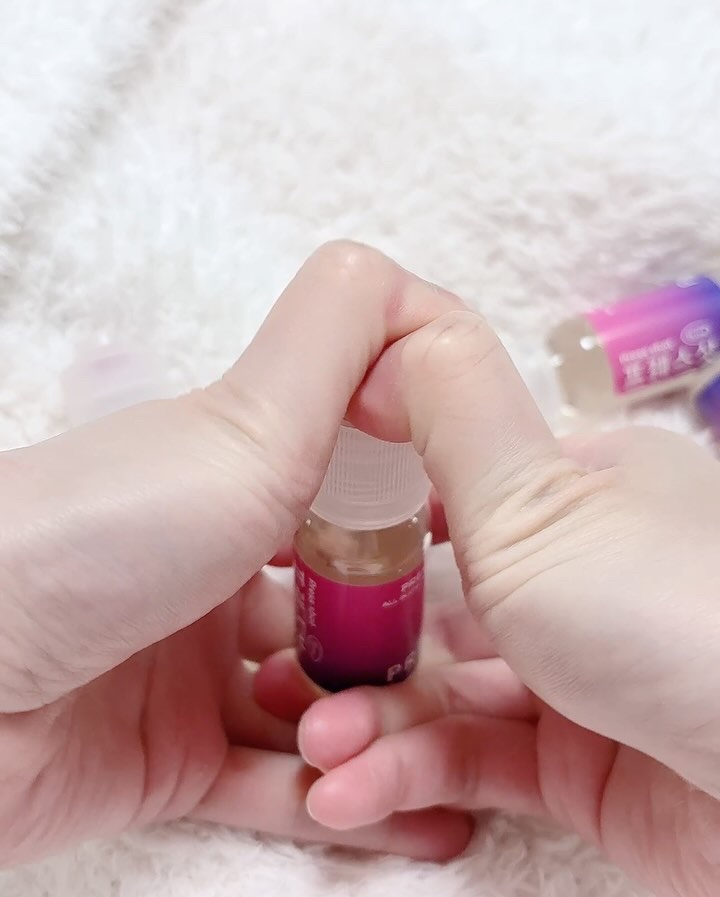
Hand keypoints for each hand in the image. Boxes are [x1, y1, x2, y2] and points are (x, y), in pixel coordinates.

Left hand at [0, 242, 476, 865]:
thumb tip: (414, 284)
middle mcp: (218, 569)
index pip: (363, 500)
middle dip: (420, 647)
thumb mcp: (247, 427)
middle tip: (490, 681)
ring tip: (463, 771)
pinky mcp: (173, 759)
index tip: (495, 552)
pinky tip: (430, 821)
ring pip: (324, 707)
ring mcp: (196, 669)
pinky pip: (283, 786)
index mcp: (235, 483)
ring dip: (392, 736)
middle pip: (349, 613)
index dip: (430, 525)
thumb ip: (339, 345)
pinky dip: (351, 803)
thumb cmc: (106, 539)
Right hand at [264, 313, 719, 896]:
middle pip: (436, 603)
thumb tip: (382, 327)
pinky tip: (350, 792)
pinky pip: (475, 764)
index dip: (370, 520)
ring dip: (369, 723)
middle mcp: (582, 575)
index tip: (298, 550)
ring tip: (316, 751)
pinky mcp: (581, 769)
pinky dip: (408, 775)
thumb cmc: (668, 618)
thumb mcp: (534, 503)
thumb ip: (448, 414)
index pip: (452, 491)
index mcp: (583, 491)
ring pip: (444, 693)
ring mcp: (580, 674)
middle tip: (287, 676)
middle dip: (354, 644)